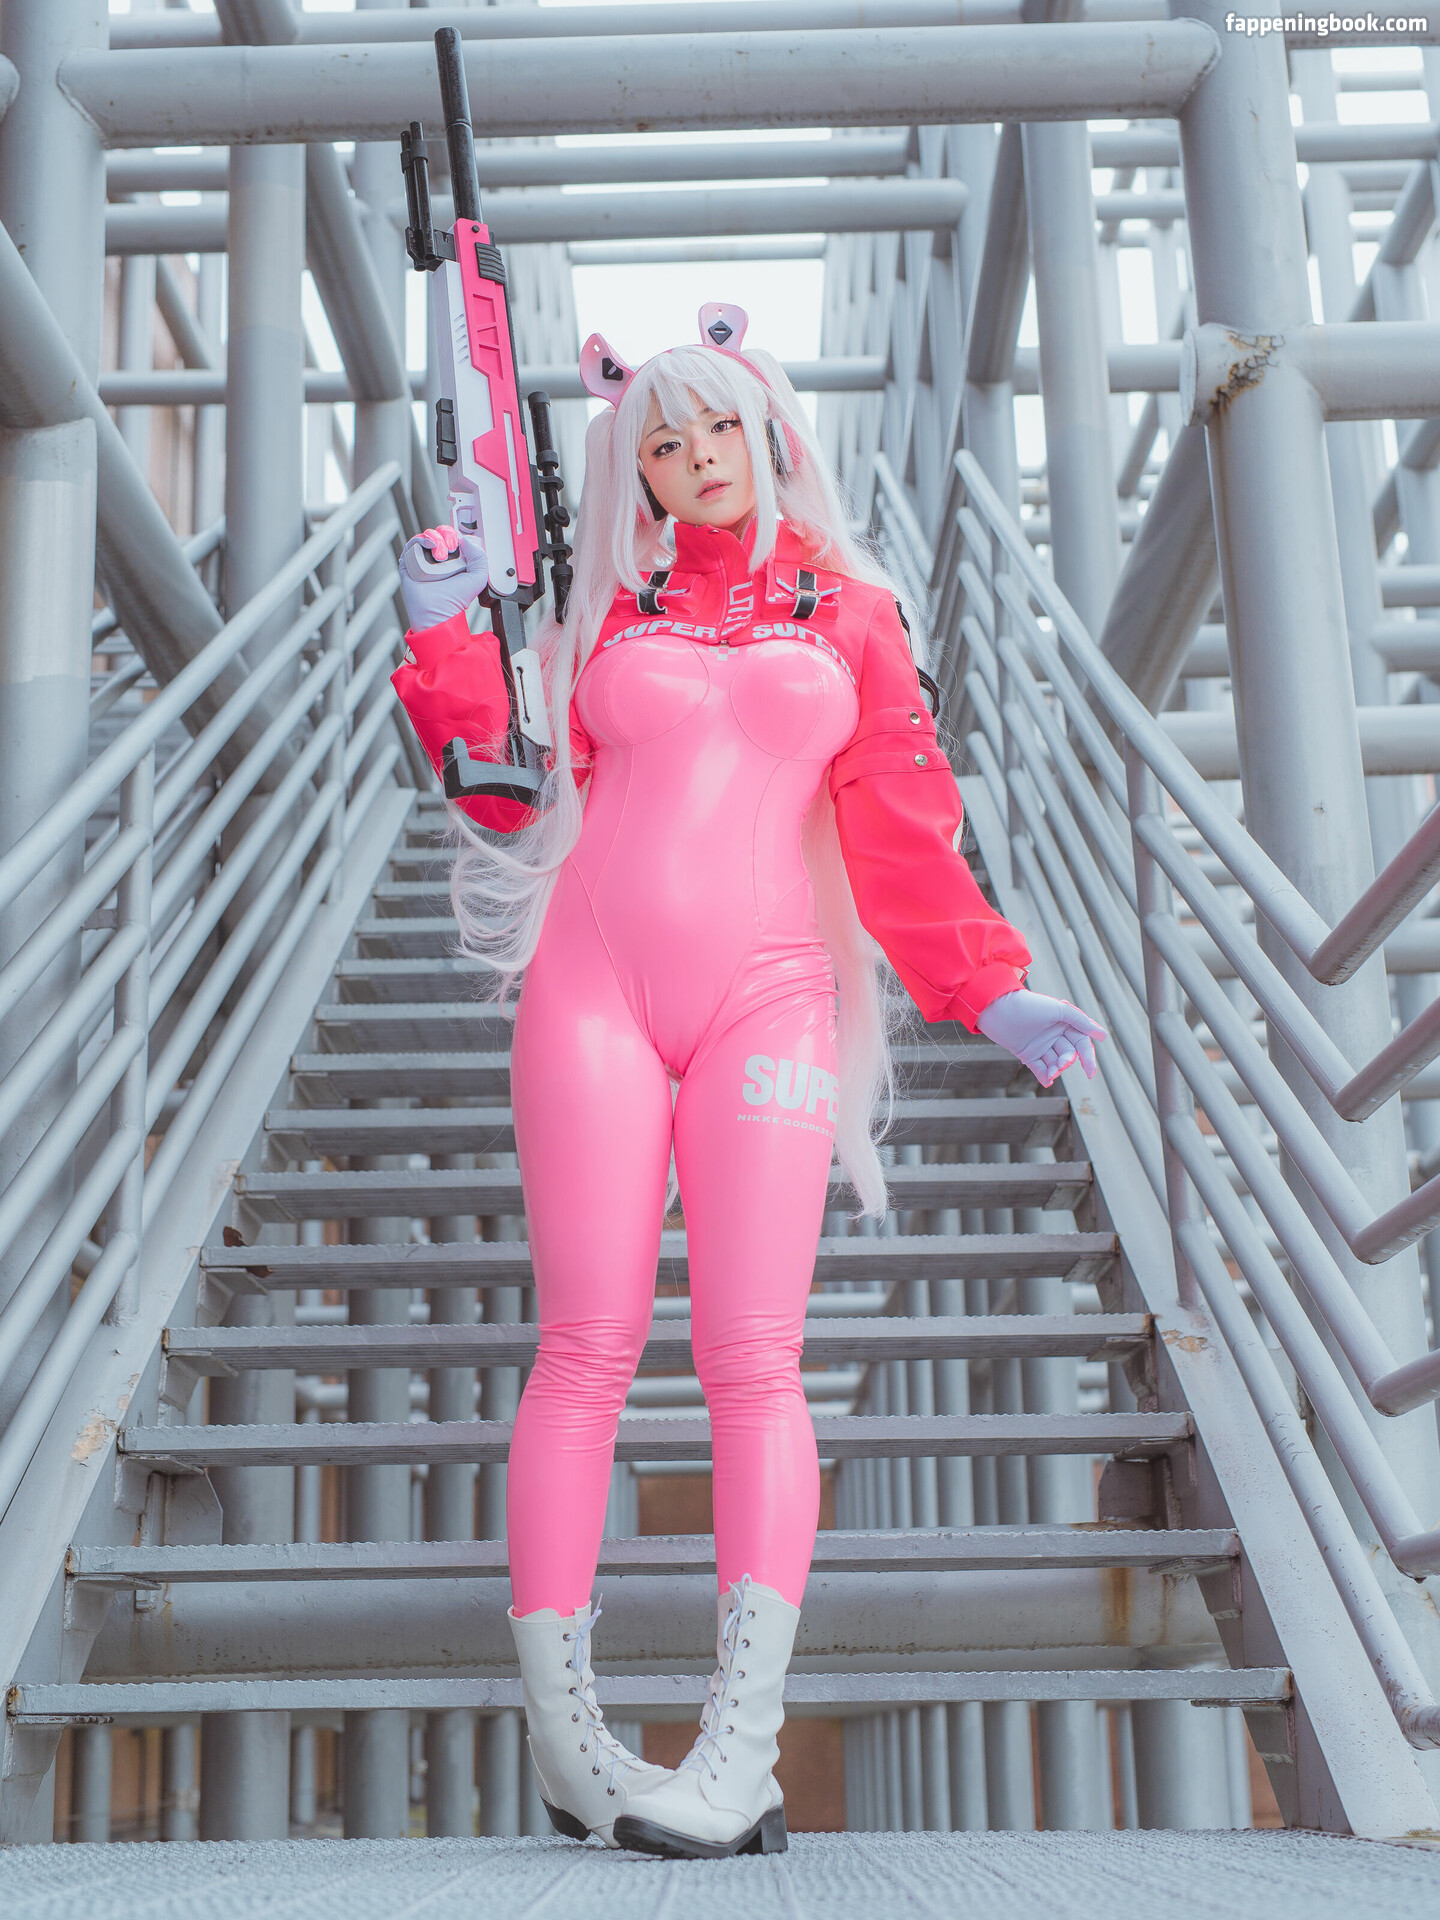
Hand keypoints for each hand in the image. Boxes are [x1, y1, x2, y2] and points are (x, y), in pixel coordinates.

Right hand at [399, 523, 487, 631]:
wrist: (438, 610)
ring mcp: (424, 559)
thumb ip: (480, 557)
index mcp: (454, 559)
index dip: (457, 534)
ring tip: (441, 556)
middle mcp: (438, 558)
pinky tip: (430, 546)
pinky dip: (422, 539)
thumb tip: (465, 540)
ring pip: (428, 535)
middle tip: (452, 547)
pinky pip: (413, 542)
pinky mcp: (409, 561)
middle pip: (441, 532)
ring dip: (436, 539)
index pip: (454, 536)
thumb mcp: (478, 578)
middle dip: (447, 535)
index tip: (461, 543)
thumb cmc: (457, 599)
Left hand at [975, 989, 1106, 1088]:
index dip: (1087, 1057)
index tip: (1090, 1071)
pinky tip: (1047, 1081)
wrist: (997, 1008)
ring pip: (1055, 1062)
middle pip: (1069, 1053)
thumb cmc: (1029, 1005)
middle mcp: (1054, 1035)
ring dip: (1056, 1070)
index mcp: (1064, 1023)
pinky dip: (1045, 1076)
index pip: (1081, 1042)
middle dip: (1068, 1061)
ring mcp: (1041, 1045)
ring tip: (1052, 1072)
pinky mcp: (1027, 1054)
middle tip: (1062, 1064)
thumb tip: (1102, 1035)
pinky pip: (1040, 1069)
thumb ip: (1081, 1022)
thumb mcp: (1059, 1009)